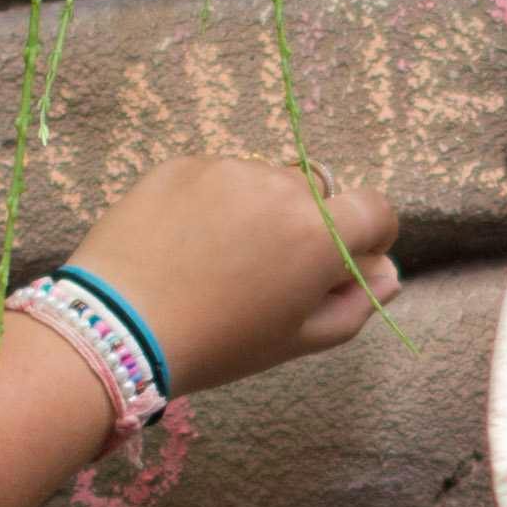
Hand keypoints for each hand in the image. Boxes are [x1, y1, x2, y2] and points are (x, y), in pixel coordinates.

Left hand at [61, 153, 403, 395]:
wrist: (119, 324)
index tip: (344, 261)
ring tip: (216, 259)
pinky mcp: (184, 163)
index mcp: (322, 234)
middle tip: (265, 272)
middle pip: (317, 195)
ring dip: (257, 211)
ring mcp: (230, 169)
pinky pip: (217, 177)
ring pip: (264, 183)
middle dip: (305, 225)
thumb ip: (356, 304)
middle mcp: (283, 187)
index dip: (369, 235)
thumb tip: (387, 274)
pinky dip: (213, 203)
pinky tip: (184, 243)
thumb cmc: (219, 343)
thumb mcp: (297, 340)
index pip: (376, 208)